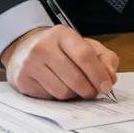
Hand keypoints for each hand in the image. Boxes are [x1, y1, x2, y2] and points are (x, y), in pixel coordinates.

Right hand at [0, 25, 119, 100]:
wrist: (25, 49)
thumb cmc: (61, 49)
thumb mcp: (85, 45)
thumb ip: (104, 59)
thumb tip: (110, 78)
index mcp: (62, 34)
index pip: (84, 55)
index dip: (98, 74)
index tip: (107, 86)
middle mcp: (43, 46)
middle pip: (75, 78)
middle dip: (89, 89)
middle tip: (93, 92)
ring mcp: (30, 63)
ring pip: (63, 92)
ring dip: (73, 94)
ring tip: (72, 85)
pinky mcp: (23, 79)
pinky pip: (49, 98)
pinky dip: (58, 97)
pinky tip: (56, 85)